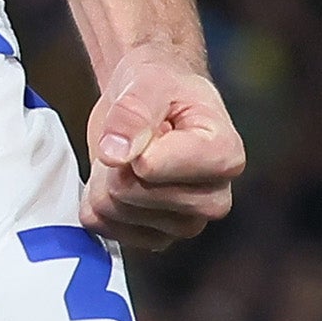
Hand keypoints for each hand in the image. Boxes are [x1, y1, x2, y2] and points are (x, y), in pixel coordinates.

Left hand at [79, 49, 242, 253]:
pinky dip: (96, 197)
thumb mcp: (148, 82)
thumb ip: (133, 112)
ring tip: (129, 155)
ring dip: (105, 178)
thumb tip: (115, 154)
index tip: (151, 124)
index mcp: (225, 157)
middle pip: (131, 193)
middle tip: (135, 139)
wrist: (158, 103)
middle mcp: (214, 199)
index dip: (133, 142)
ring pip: (113, 211)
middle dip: (117, 162)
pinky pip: (101, 225)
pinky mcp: (155, 238)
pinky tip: (118, 177)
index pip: (151, 167)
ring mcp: (185, 224)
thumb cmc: (163, 88)